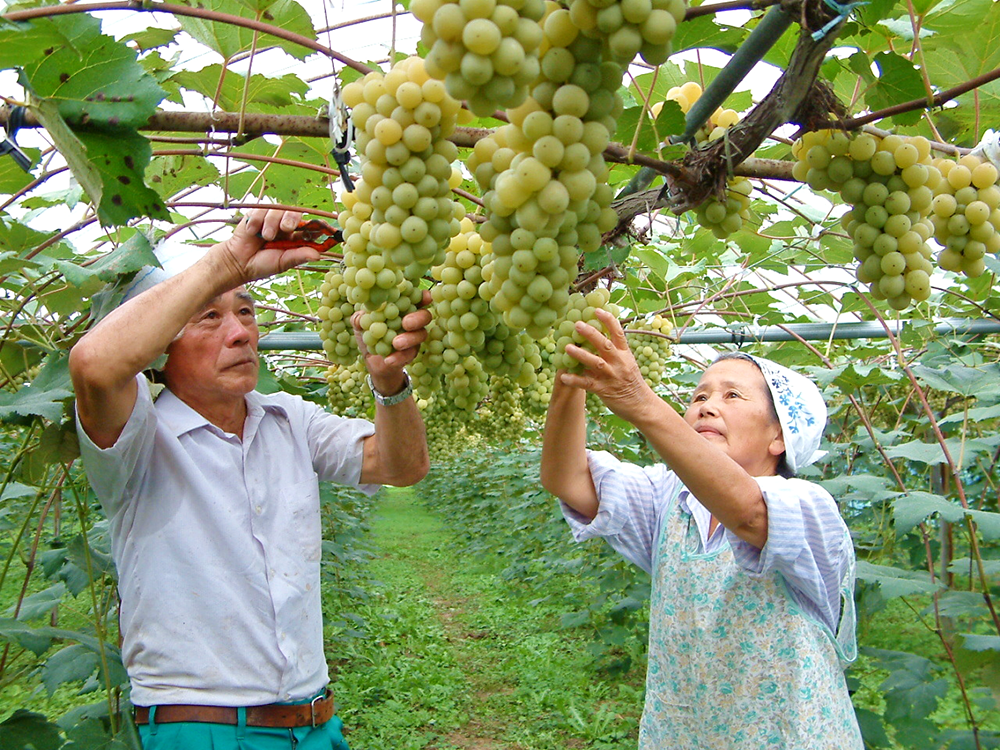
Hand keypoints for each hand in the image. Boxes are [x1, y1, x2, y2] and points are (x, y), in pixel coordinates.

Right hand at [213, 208, 325, 285]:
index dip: (316, 225)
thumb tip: (318, 255)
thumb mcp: (283, 262)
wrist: (238, 262)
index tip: (320, 227)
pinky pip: (260, 209)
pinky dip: (257, 220)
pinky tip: (252, 232)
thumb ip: (299, 256)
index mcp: (294, 237)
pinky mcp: (255, 215)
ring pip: (277, 209)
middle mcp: (284, 226)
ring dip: (272, 223)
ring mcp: (270, 219)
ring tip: (266, 237)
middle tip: (286, 228)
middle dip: (291, 218)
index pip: (309, 227)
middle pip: (294, 212)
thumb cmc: (262, 264)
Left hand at [353, 290, 432, 393]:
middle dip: (418, 318)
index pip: (416, 298)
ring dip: (409, 339)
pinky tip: (388, 359)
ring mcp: (414, 337)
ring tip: (396, 343)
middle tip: (405, 323)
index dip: (423, 297)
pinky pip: (409, 354)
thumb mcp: (359, 324)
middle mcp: (413, 321)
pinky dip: (399, 357)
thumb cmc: (368, 334)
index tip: (424, 297)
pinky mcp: (411, 353)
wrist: (370, 360)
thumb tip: (361, 317)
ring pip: (421, 335)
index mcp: (402, 307)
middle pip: (425, 315)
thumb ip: (359, 318)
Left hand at [557, 307, 655, 422]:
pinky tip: (563, 377)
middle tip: (577, 324)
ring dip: (580, 354)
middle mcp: (619, 363)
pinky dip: (575, 380)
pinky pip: (588, 384)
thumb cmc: (632, 383)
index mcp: (625, 354)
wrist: (642, 406)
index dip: (608, 320)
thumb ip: (613, 353)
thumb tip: (596, 338)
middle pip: (605, 345)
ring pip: (595, 363)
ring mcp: (612, 377)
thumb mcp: (627, 364)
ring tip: (567, 347)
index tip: (597, 310)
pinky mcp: (605, 390)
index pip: (618, 333)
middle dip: (590, 333)